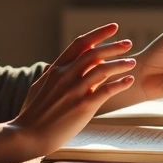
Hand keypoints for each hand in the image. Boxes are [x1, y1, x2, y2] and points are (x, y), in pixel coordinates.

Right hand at [11, 23, 136, 155]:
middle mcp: (66, 76)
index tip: (114, 27)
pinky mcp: (83, 106)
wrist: (28, 135)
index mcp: (56, 69)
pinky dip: (120, 84)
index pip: (80, 44)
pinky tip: (129, 81)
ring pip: (102, 70)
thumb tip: (51, 65)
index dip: (98, 34)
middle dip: (114, 46)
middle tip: (129, 43)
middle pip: (94, 53)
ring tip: (133, 63)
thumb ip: (49, 75)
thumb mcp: (37, 88)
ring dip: (120, 64)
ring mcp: (74, 90)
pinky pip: (106, 91)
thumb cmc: (33, 114)